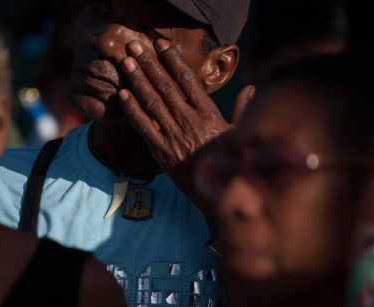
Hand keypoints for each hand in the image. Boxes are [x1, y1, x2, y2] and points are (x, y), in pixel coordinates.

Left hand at [117, 38, 253, 208]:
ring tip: (125, 62)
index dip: (171, 59)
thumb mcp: (239, 135)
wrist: (217, 194)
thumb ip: (242, 110)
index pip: (187, 79)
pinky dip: (132, 109)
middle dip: (148, 63)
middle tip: (134, 45)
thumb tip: (250, 88)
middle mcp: (189, 120)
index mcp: (207, 113)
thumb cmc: (229, 164)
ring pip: (152, 101)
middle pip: (165, 85)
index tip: (160, 44)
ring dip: (137, 80)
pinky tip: (122, 94)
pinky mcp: (160, 151)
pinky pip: (143, 126)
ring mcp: (173, 134)